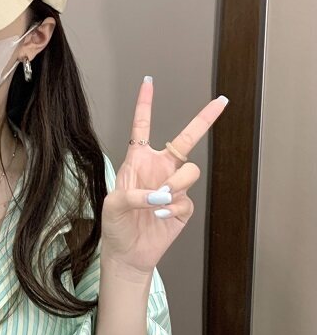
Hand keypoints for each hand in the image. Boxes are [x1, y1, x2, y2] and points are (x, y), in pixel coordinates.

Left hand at [99, 78, 228, 276]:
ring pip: (190, 171)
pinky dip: (171, 207)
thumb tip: (161, 194)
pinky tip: (158, 217)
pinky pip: (185, 199)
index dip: (145, 105)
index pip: (142, 128)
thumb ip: (133, 194)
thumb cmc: (115, 225)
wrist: (127, 252)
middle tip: (220, 103)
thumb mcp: (113, 205)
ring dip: (176, 184)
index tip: (148, 82)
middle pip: (187, 139)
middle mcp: (159, 169)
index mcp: (138, 162)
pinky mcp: (183, 206)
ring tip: (159, 199)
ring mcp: (173, 187)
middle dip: (204, 119)